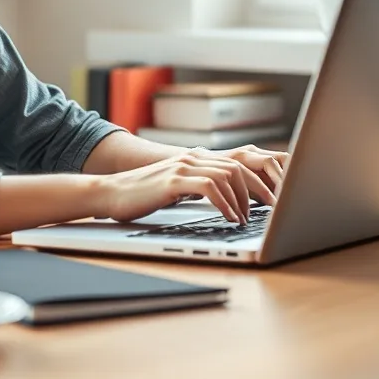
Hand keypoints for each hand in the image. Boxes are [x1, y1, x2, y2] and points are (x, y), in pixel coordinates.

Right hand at [92, 150, 279, 224]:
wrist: (109, 193)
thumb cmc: (140, 196)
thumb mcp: (175, 188)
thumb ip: (196, 186)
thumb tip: (222, 199)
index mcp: (194, 159)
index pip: (236, 163)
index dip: (256, 181)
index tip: (269, 200)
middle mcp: (191, 158)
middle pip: (237, 168)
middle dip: (258, 190)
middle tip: (269, 211)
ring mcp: (182, 167)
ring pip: (227, 176)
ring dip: (242, 200)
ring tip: (244, 219)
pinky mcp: (173, 181)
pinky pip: (209, 187)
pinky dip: (224, 203)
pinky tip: (228, 218)